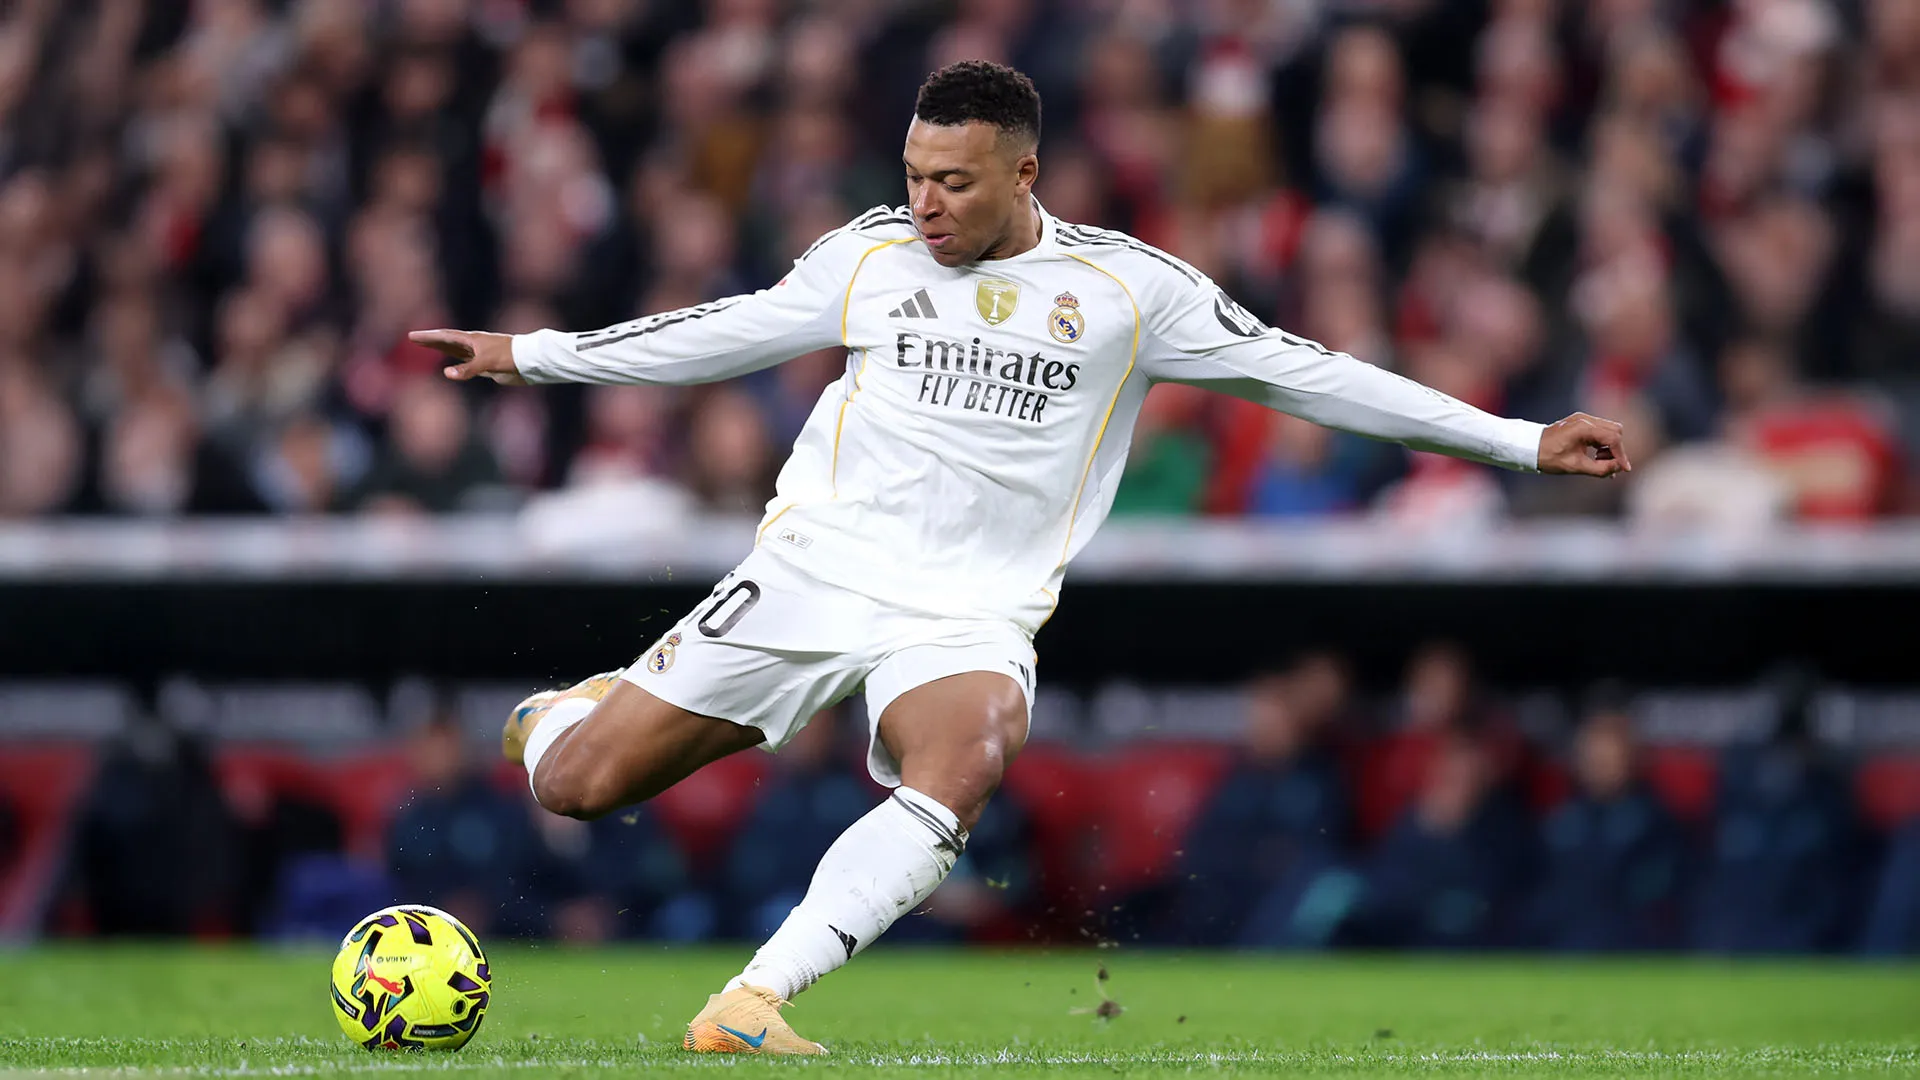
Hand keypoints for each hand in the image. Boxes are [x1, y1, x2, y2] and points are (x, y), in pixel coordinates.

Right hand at [408, 328, 526, 384]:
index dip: (429, 337)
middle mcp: (474, 345)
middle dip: (431, 341)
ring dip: (441, 350)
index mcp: (472, 340)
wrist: (529, 362)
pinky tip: (451, 367)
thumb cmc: (509, 357)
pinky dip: (455, 364)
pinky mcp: (487, 366)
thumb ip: (467, 369)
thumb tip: (447, 374)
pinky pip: (465, 363)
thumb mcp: (487, 362)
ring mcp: (480, 355)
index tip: (413, 335)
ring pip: (456, 352)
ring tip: (427, 347)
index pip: (445, 336)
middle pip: (447, 342)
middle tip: (414, 339)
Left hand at [1537, 411, 1629, 476]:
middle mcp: (1585, 419)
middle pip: (1615, 431)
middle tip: (1608, 465)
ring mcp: (1582, 419)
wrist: (1529, 448)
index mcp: (1584, 427)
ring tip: (1599, 462)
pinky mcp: (1580, 422)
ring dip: (1610, 446)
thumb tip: (1619, 468)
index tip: (1624, 470)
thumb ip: (1600, 469)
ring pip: (1609, 430)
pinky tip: (1596, 456)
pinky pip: (1599, 430)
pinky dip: (1602, 443)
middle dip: (1616, 449)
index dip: (1621, 455)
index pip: (1613, 438)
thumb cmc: (1549, 457)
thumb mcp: (1575, 467)